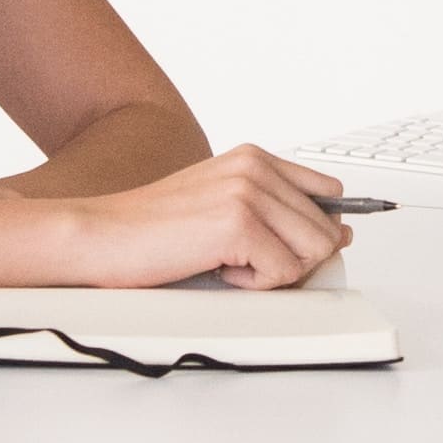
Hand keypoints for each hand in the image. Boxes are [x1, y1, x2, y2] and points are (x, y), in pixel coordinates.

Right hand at [50, 147, 354, 291]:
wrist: (103, 236)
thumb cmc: (152, 228)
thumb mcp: (221, 205)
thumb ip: (275, 211)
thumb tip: (339, 233)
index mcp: (254, 157)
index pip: (328, 193)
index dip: (317, 229)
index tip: (298, 248)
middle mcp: (255, 167)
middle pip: (326, 230)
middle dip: (294, 258)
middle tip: (246, 262)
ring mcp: (248, 193)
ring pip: (312, 252)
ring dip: (275, 271)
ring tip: (230, 262)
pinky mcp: (238, 225)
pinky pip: (284, 273)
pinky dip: (254, 284)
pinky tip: (217, 269)